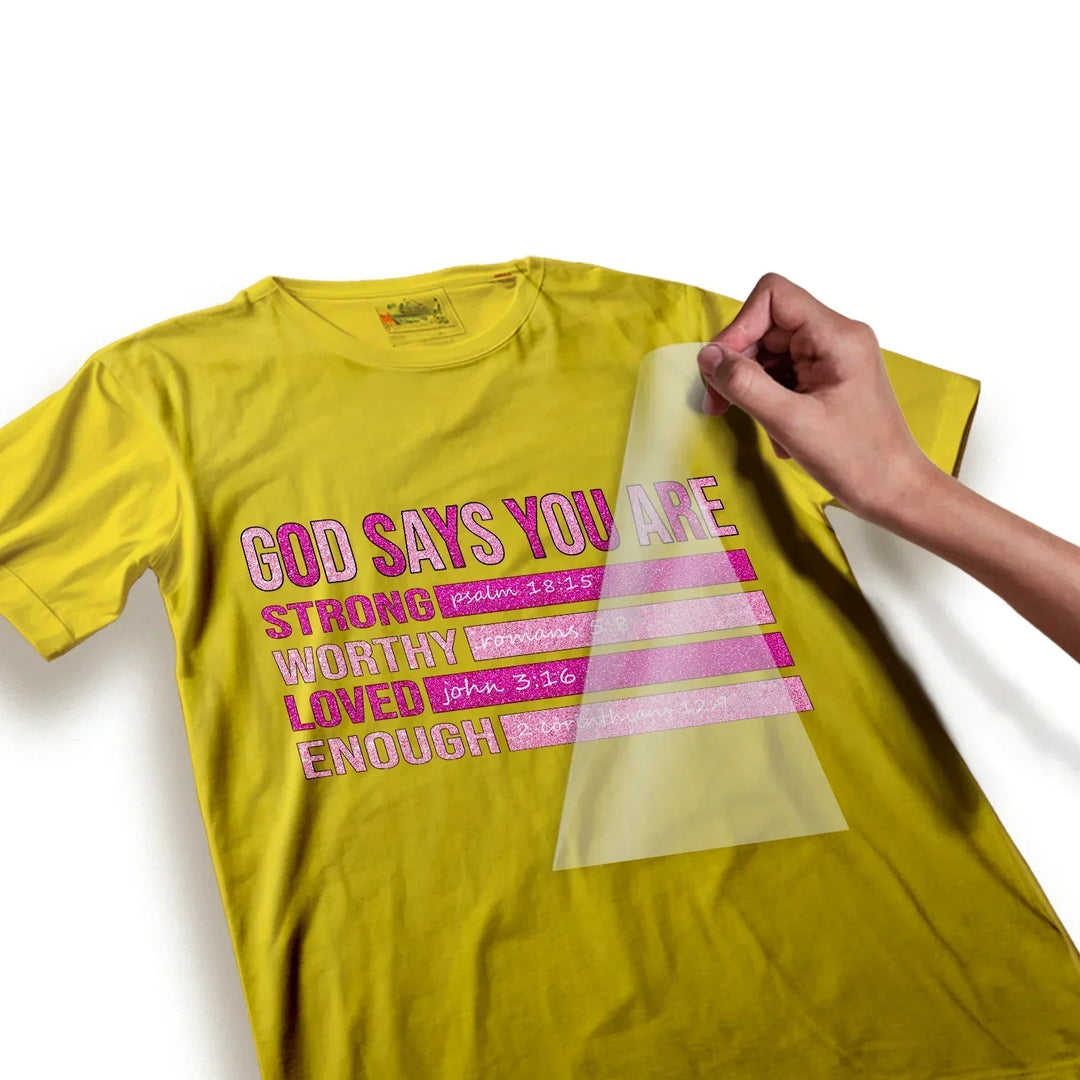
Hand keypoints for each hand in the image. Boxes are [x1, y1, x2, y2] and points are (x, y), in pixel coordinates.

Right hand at [697, 272, 936, 521]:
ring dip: (753, 386)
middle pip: (767, 325)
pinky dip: (769, 399)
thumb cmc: (856, 460)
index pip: (773, 297)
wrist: (895, 491)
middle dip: (738, 363)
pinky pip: (784, 374)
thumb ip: (745, 384)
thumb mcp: (790, 423)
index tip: (722, 369)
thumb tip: (708, 356)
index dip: (739, 327)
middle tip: (719, 405)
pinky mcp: (828, 377)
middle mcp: (837, 336)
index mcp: (837, 336)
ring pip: (771, 352)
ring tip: (760, 426)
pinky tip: (778, 432)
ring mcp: (833, 357)